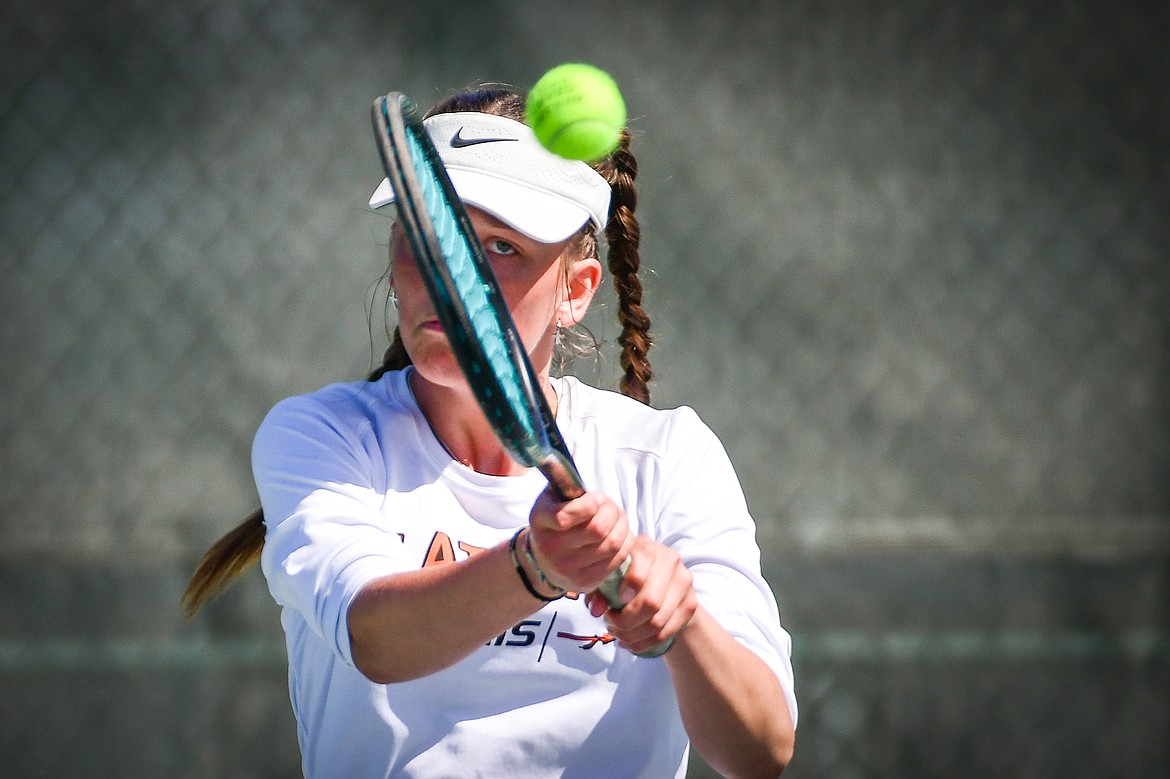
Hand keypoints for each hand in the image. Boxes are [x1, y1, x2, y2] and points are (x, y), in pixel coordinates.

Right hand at [527, 487, 632, 592]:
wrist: (543, 560)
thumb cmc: (555, 520)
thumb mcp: (552, 497)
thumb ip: (567, 485)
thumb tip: (587, 488)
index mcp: (540, 521)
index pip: (566, 516)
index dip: (590, 504)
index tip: (595, 499)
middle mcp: (550, 549)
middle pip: (598, 529)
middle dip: (612, 512)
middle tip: (611, 508)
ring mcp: (567, 569)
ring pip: (612, 544)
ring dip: (622, 527)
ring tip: (617, 520)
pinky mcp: (585, 583)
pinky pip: (617, 560)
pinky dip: (625, 544)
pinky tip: (618, 537)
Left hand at [585, 535, 697, 655]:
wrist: (662, 582)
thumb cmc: (625, 576)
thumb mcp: (608, 577)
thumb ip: (598, 590)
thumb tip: (597, 609)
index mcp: (646, 546)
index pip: (643, 562)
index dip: (630, 585)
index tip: (617, 600)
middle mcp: (669, 559)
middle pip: (650, 601)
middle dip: (625, 621)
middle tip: (611, 624)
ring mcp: (683, 582)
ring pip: (658, 621)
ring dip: (633, 635)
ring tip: (618, 635)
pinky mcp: (690, 603)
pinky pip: (666, 632)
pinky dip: (645, 643)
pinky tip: (631, 642)